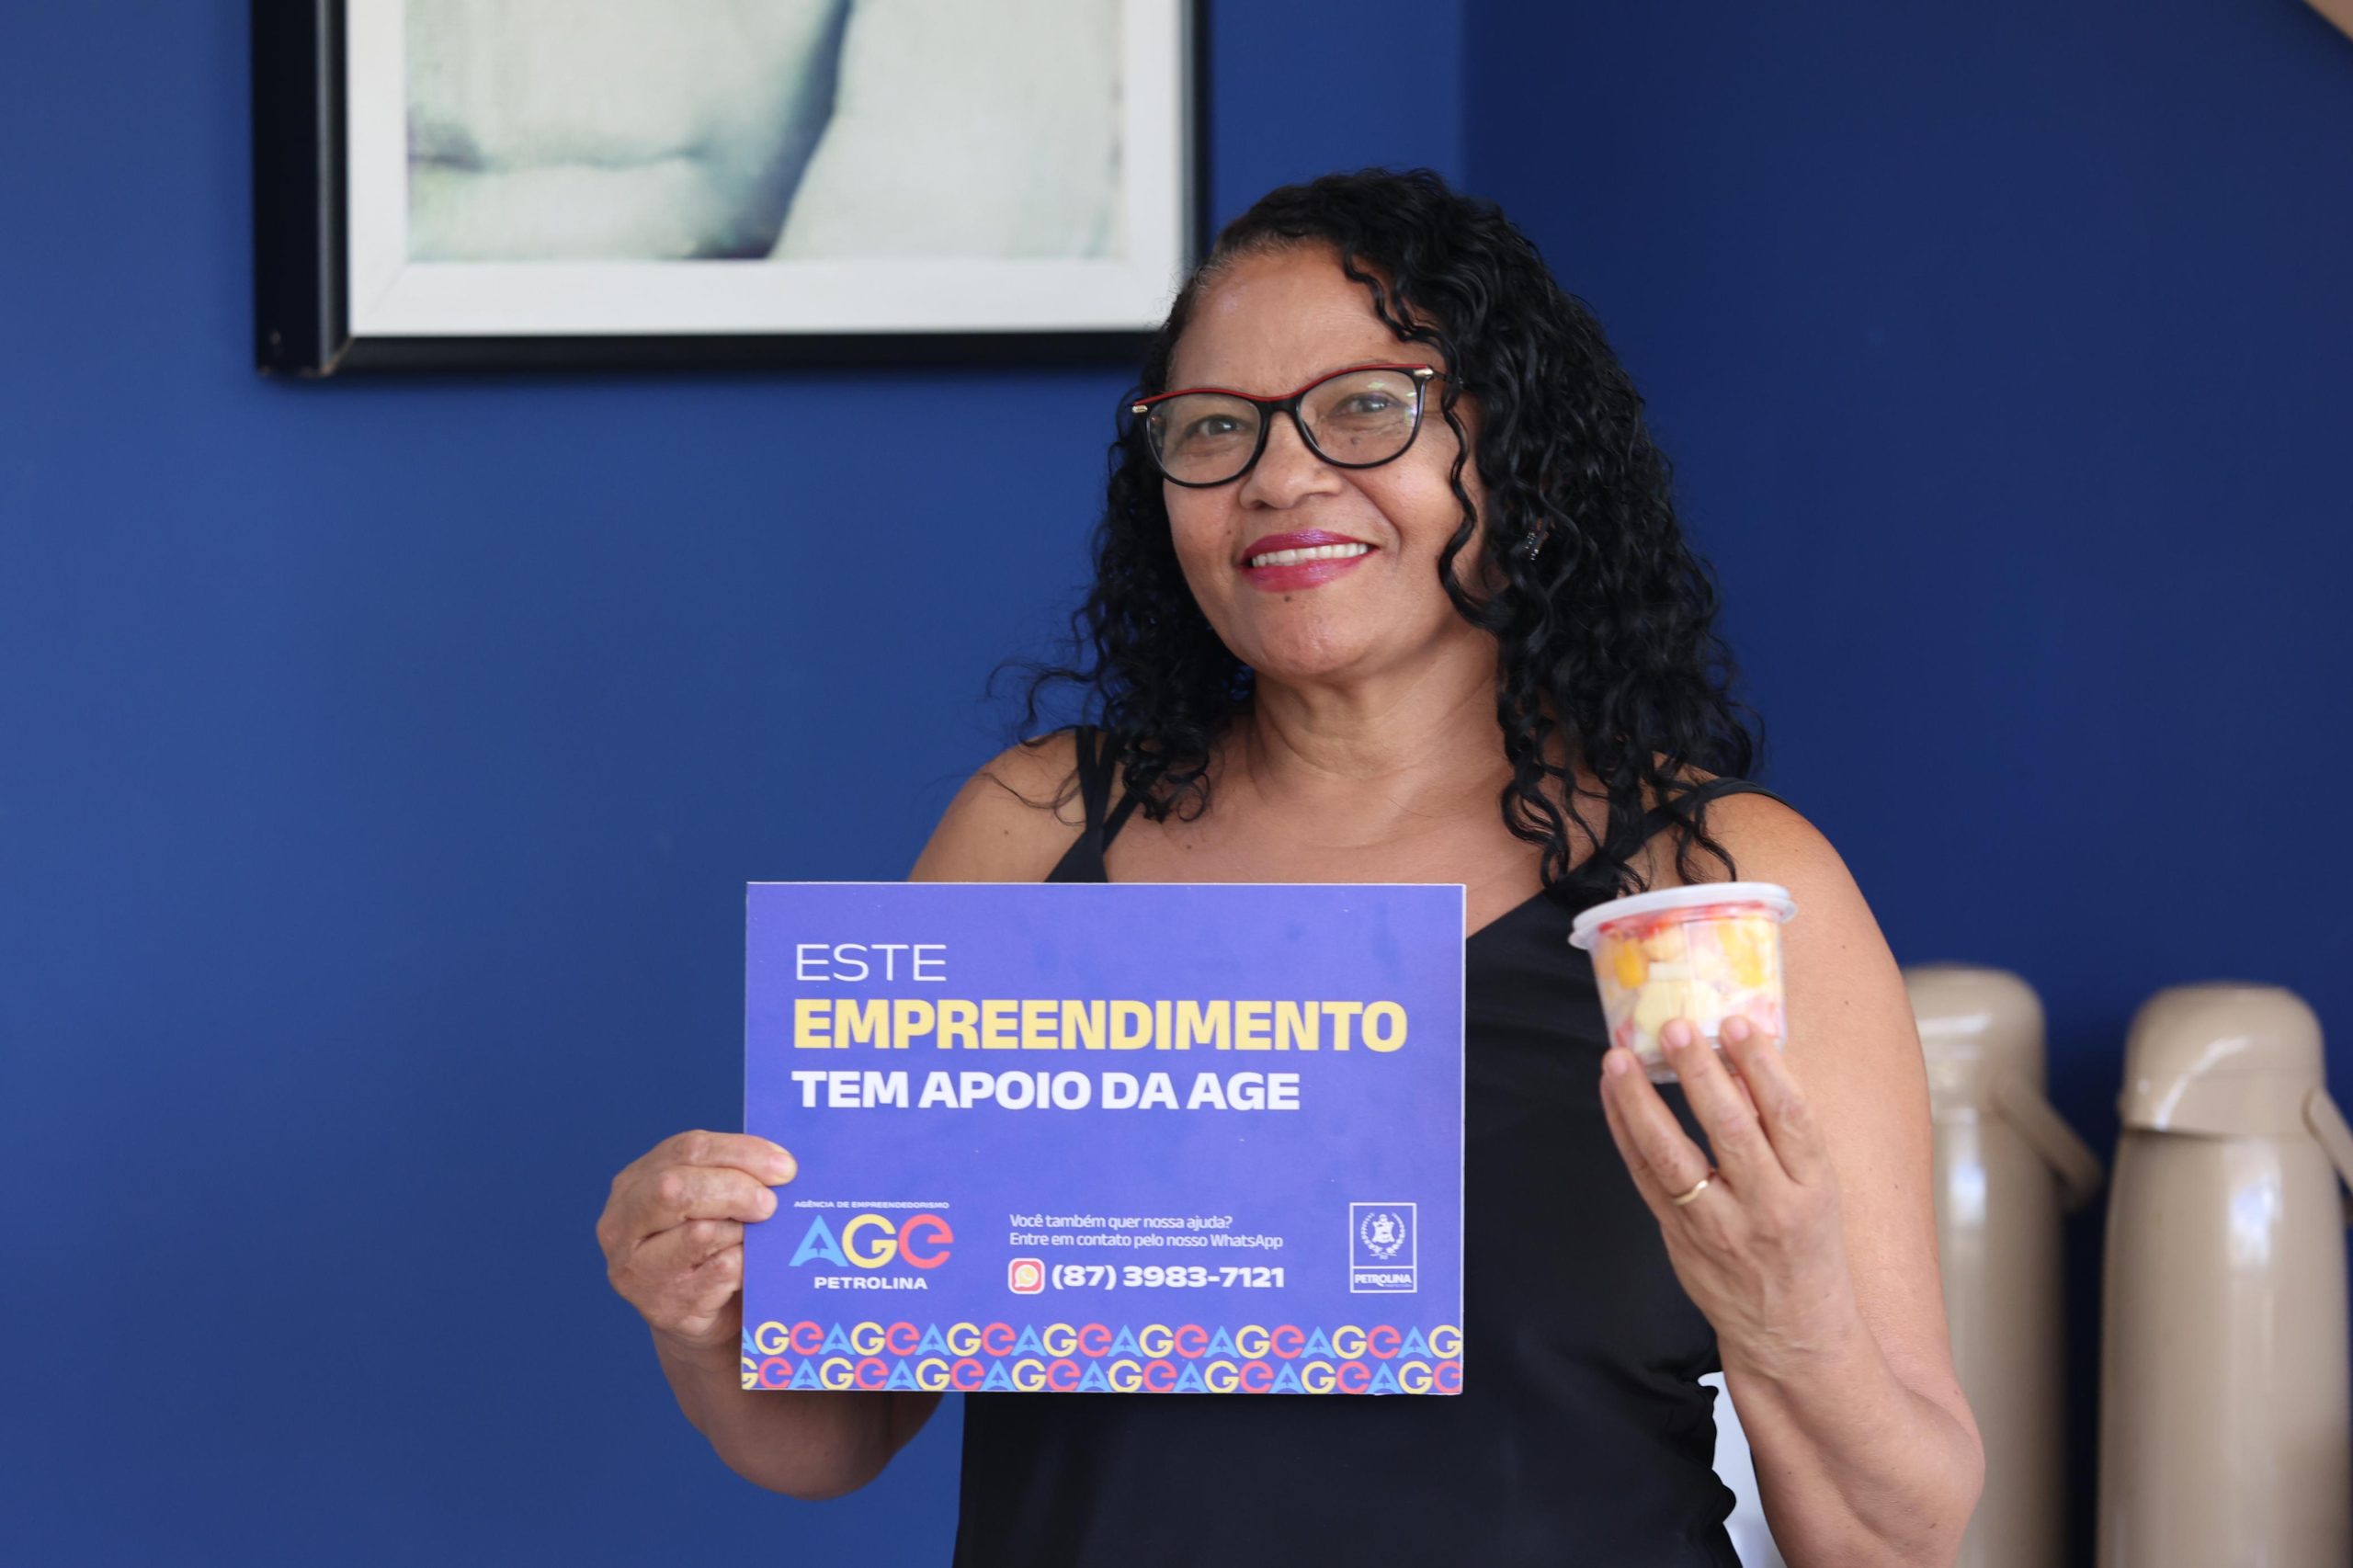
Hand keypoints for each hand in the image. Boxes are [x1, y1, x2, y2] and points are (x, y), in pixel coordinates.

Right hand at [597, 1131, 797, 1353]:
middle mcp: (622, 1224)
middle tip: (772, 1203)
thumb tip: (780, 1166)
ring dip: (742, 1232)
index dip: (741, 1152)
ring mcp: (640, 1270)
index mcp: (634, 1183)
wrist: (703, 1315)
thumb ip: (730, 1175)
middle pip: (676, 1189)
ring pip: (700, 1233)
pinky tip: (749, 1267)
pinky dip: (745, 1265)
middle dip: (736, 1190)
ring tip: (755, 1238)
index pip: (687, 1149)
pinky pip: (721, 1271)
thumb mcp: (707, 1199)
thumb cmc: (710, 1245)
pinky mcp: (665, 1306)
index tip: (784, 1165)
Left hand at [1597, 1015, 1861, 1375]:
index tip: (1737, 1023)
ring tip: (1621, 1056)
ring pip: (1673, 1155)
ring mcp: (1718, 1228)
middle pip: (1730, 1129)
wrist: (1794, 1337)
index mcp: (1814, 1189)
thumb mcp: (1821, 1194)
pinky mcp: (1679, 1239)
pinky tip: (1613, 1095)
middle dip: (1699, 1073)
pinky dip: (1625, 1132)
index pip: (1790, 1116)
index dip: (1762, 1065)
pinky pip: (1644, 1178)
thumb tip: (1744, 1063)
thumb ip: (1785, 1137)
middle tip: (1675, 1027)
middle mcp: (1767, 1208)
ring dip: (1642, 1101)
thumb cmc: (1811, 1253)